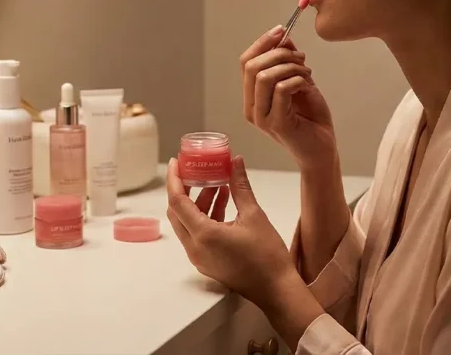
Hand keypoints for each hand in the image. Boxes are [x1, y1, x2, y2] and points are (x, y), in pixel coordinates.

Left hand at [166, 155, 294, 308]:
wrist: (275, 289)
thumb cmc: (267, 255)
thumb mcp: (254, 215)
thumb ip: (240, 186)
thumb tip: (235, 161)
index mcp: (203, 235)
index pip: (177, 202)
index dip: (175, 179)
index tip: (176, 162)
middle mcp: (194, 247)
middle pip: (177, 213)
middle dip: (184, 190)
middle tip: (194, 171)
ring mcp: (199, 257)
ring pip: (187, 223)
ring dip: (198, 203)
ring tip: (216, 184)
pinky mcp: (206, 262)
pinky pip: (196, 234)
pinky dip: (204, 217)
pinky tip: (222, 203)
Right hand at [240, 26, 336, 167]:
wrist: (322, 150)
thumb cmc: (311, 119)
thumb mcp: (299, 83)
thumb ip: (288, 63)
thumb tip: (283, 37)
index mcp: (253, 97)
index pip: (246, 62)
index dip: (262, 43)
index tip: (282, 30)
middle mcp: (252, 108)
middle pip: (251, 66)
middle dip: (278, 53)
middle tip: (300, 57)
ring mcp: (262, 117)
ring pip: (264, 76)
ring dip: (290, 67)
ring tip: (307, 72)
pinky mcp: (276, 124)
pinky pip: (282, 89)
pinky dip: (297, 80)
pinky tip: (308, 85)